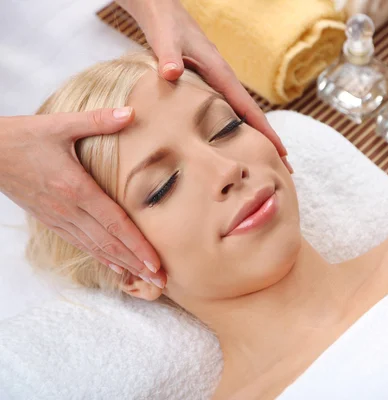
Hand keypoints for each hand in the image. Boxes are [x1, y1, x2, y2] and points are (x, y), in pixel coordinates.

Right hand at [0, 109, 164, 285]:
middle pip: (109, 242)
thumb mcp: (60, 125)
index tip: (155, 262)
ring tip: (145, 279)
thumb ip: (98, 120)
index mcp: (75, 189)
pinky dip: (100, 256)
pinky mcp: (50, 220)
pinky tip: (115, 266)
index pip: (114, 223)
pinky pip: (80, 243)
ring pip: (96, 247)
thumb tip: (132, 113)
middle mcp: (68, 210)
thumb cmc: (23, 137)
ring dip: (122, 264)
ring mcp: (58, 218)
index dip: (136, 245)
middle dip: (136, 263)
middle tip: (161, 281)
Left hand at [116, 0, 291, 171]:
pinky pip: (228, 111)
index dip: (265, 132)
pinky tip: (237, 143)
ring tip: (267, 162)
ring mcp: (218, 83)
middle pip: (253, 116)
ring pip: (242, 115)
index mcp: (220, 73)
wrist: (162, 9)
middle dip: (270, 142)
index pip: (249, 108)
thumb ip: (169, 55)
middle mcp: (224, 80)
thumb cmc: (165, 23)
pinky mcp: (209, 84)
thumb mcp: (165, 38)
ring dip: (256, 137)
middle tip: (286, 170)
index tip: (281, 153)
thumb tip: (171, 73)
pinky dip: (238, 129)